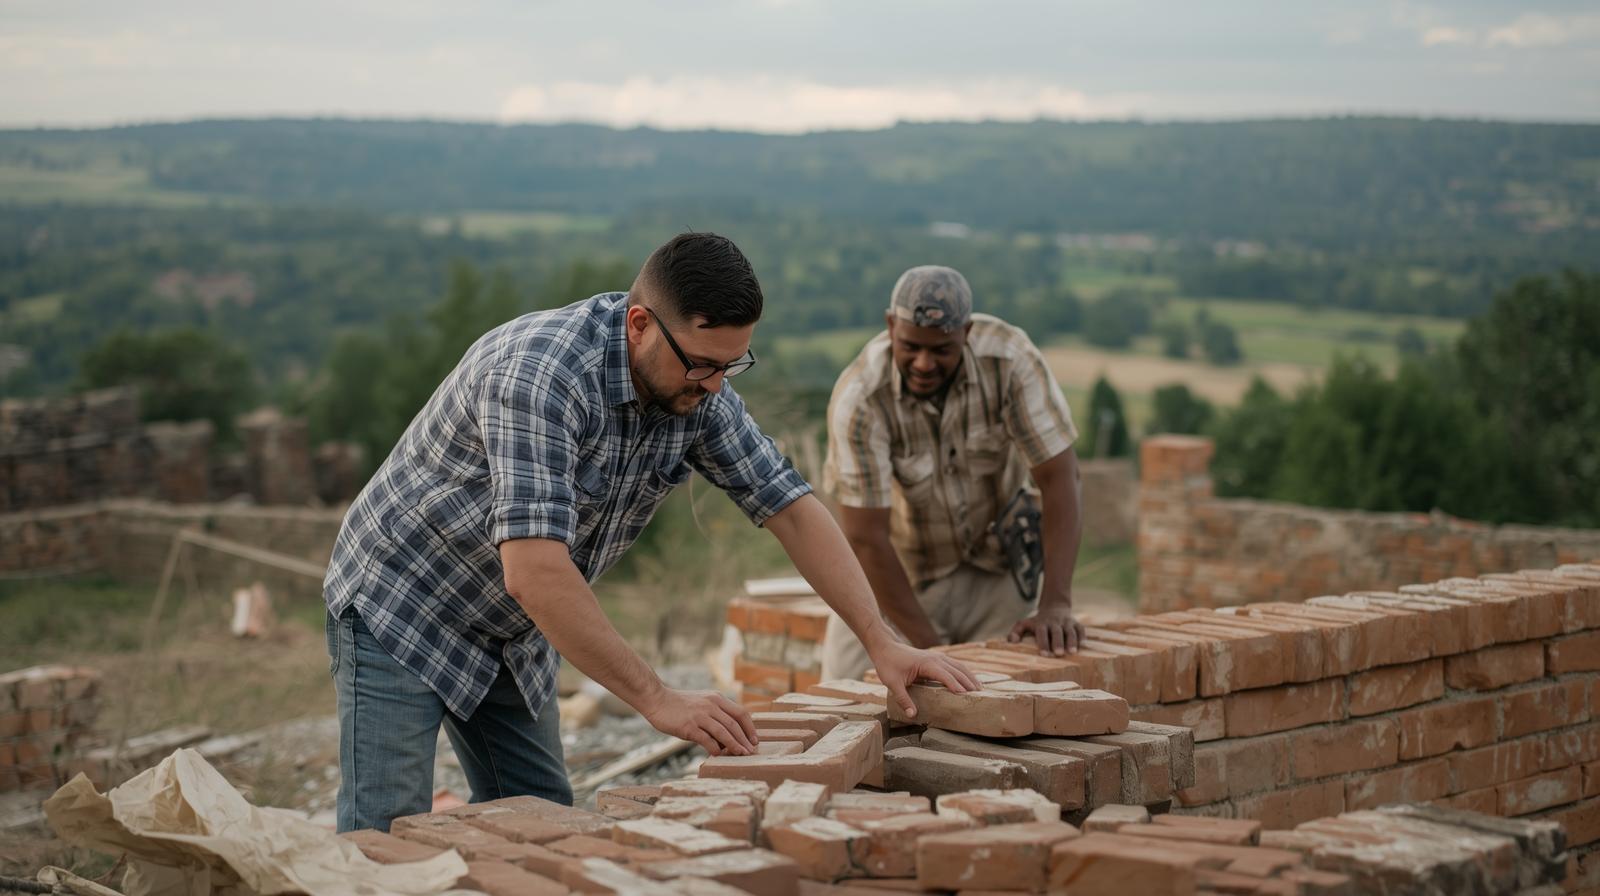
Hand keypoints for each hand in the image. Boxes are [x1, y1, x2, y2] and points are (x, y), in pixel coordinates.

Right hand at [643, 689, 758, 755]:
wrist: (657, 700)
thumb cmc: (679, 705)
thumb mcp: (702, 702)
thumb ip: (715, 714)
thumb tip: (728, 735)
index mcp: (716, 699)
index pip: (741, 713)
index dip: (750, 728)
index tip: (754, 740)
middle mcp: (710, 705)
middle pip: (734, 724)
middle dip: (745, 740)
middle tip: (750, 752)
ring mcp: (700, 716)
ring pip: (724, 732)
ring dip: (734, 745)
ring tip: (741, 755)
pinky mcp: (689, 726)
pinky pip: (707, 740)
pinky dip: (715, 749)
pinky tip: (718, 755)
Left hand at [868, 640, 980, 719]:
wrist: (886, 647)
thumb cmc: (888, 664)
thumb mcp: (892, 683)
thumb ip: (903, 699)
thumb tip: (912, 715)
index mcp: (927, 664)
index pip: (946, 675)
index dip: (956, 686)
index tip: (966, 696)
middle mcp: (935, 658)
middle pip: (957, 670)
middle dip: (969, 682)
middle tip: (980, 696)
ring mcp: (937, 656)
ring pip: (959, 666)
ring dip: (970, 676)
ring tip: (980, 689)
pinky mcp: (936, 658)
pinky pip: (954, 665)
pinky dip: (964, 672)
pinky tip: (970, 680)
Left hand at [1007, 602, 1083, 655]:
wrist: (1054, 607)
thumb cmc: (1037, 622)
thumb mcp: (1024, 623)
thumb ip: (1016, 632)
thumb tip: (1011, 642)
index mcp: (1042, 624)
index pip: (1042, 633)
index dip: (1043, 643)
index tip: (1044, 654)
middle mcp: (1055, 622)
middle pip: (1057, 632)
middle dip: (1057, 642)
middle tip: (1058, 654)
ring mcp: (1066, 622)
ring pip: (1070, 631)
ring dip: (1071, 641)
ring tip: (1072, 652)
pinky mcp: (1076, 623)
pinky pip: (1081, 629)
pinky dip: (1082, 636)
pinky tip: (1083, 645)